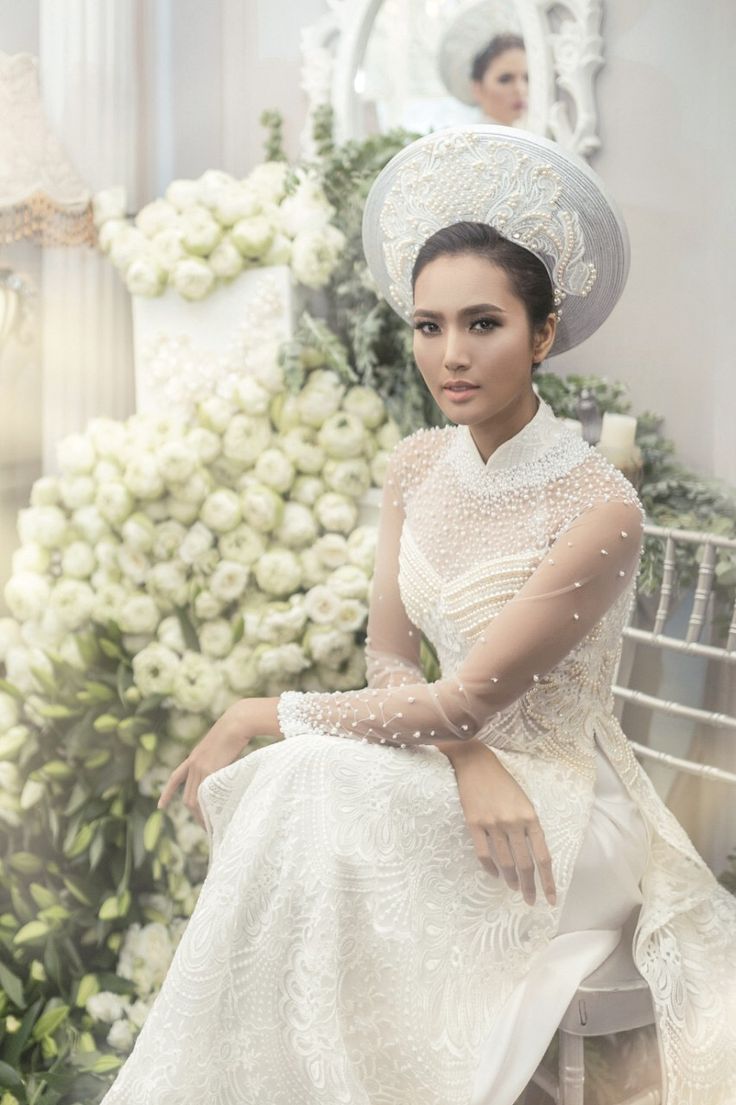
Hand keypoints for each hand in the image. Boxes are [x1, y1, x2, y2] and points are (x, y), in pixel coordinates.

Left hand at [156, 700, 252, 827]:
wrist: (236, 722)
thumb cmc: (234, 730)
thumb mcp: (221, 747)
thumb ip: (218, 760)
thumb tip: (225, 767)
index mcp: (194, 757)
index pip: (176, 778)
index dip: (167, 793)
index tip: (160, 806)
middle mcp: (193, 764)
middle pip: (187, 796)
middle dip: (193, 812)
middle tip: (204, 824)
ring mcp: (201, 768)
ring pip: (194, 799)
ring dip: (200, 815)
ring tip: (210, 827)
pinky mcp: (211, 770)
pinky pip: (206, 794)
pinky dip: (208, 808)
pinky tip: (214, 816)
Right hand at [447, 742, 556, 906]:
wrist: (475, 763)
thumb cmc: (502, 782)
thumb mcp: (523, 801)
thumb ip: (529, 826)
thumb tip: (531, 854)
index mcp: (531, 817)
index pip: (543, 857)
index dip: (548, 881)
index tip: (550, 899)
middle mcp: (514, 823)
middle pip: (524, 864)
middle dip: (529, 886)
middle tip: (531, 900)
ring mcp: (493, 824)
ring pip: (505, 863)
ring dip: (511, 880)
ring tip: (514, 888)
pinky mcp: (474, 824)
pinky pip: (484, 854)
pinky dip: (491, 868)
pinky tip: (495, 875)